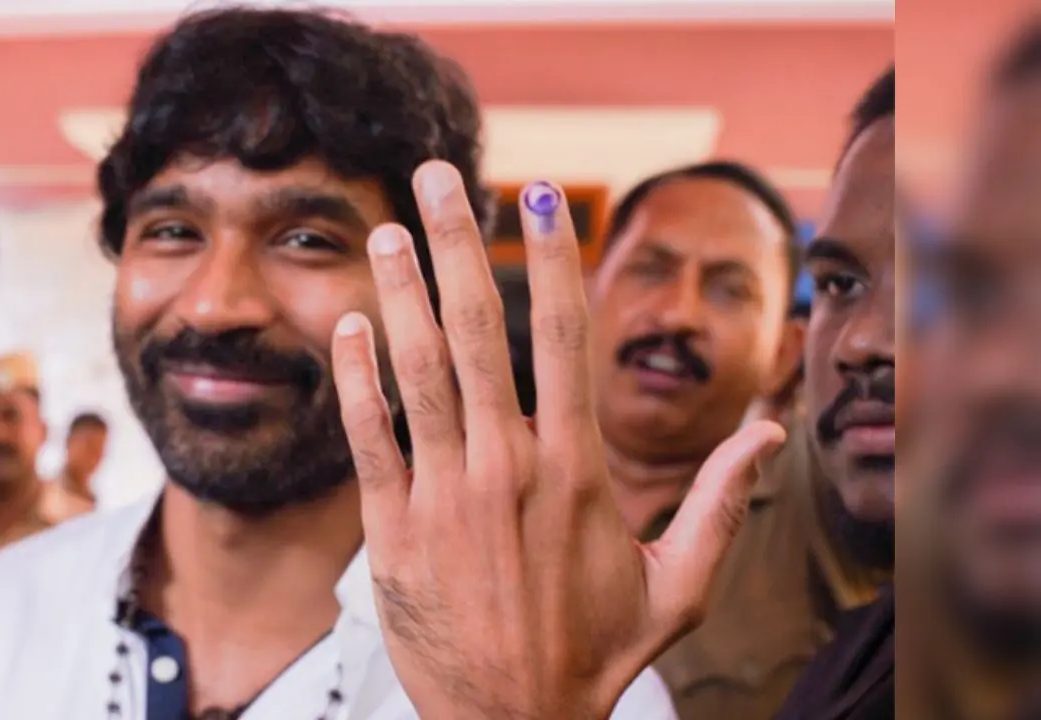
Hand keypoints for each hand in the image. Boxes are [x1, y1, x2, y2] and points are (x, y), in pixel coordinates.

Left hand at [332, 161, 785, 719]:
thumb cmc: (593, 654)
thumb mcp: (680, 586)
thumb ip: (722, 505)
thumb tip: (765, 435)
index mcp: (578, 471)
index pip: (566, 338)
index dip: (553, 259)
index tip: (538, 197)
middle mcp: (509, 470)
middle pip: (480, 330)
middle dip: (458, 244)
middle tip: (436, 177)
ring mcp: (445, 498)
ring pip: (418, 373)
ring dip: (397, 293)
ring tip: (382, 232)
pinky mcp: (392, 532)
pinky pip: (369, 438)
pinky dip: (355, 379)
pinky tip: (347, 327)